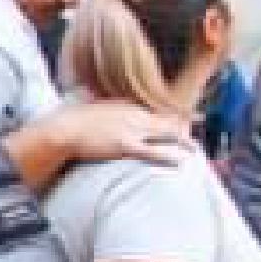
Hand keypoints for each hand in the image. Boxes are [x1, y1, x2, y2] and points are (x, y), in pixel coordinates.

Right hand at [57, 97, 193, 168]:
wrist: (63, 129)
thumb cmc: (72, 120)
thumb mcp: (93, 106)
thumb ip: (107, 105)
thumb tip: (108, 100)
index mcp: (127, 105)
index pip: (156, 110)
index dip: (172, 115)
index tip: (184, 118)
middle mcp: (134, 115)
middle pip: (166, 120)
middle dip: (184, 126)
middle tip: (198, 131)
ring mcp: (131, 130)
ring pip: (165, 134)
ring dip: (182, 141)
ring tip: (195, 149)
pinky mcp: (125, 145)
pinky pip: (153, 151)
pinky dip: (168, 156)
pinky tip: (181, 161)